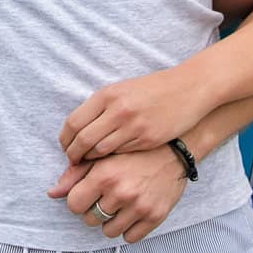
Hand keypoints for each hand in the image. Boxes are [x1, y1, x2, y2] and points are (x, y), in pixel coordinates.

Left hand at [48, 146, 188, 243]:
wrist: (172, 152)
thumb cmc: (133, 152)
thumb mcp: (102, 157)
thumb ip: (75, 174)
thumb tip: (52, 193)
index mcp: (104, 175)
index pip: (73, 204)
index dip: (78, 199)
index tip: (86, 193)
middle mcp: (121, 192)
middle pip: (89, 220)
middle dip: (93, 210)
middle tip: (105, 196)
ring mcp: (139, 206)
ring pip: (108, 231)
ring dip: (109, 221)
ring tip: (118, 204)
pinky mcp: (155, 217)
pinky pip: (130, 237)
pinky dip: (127, 229)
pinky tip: (130, 212)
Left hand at [60, 68, 206, 161]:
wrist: (187, 90)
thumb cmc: (151, 90)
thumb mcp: (121, 90)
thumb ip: (100, 106)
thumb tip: (77, 129)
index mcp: (107, 94)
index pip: (74, 123)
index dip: (66, 139)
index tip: (66, 147)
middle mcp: (117, 110)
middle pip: (83, 139)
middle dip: (73, 154)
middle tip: (73, 161)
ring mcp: (132, 126)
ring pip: (100, 150)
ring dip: (90, 159)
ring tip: (88, 162)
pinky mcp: (147, 139)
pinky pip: (120, 153)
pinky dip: (110, 159)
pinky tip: (109, 160)